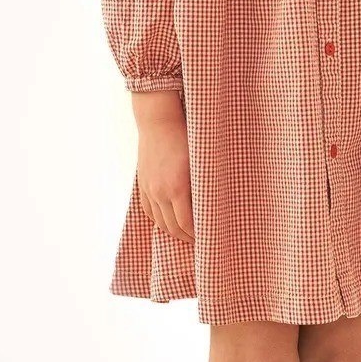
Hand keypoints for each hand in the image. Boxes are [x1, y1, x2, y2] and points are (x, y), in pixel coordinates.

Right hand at [134, 98, 194, 242]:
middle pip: (172, 227)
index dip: (197, 235)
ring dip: (173, 231)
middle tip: (200, 241)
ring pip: (160, 221)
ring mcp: (149, 189)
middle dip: (186, 237)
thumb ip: (205, 186)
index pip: (186, 224)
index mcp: (176, 188)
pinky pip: (149, 210)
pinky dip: (159, 220)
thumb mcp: (201, 162)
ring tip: (186, 233)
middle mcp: (160, 192)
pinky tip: (169, 222)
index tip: (208, 239)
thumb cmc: (186, 137)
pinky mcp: (142, 184)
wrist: (159, 120)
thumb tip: (217, 206)